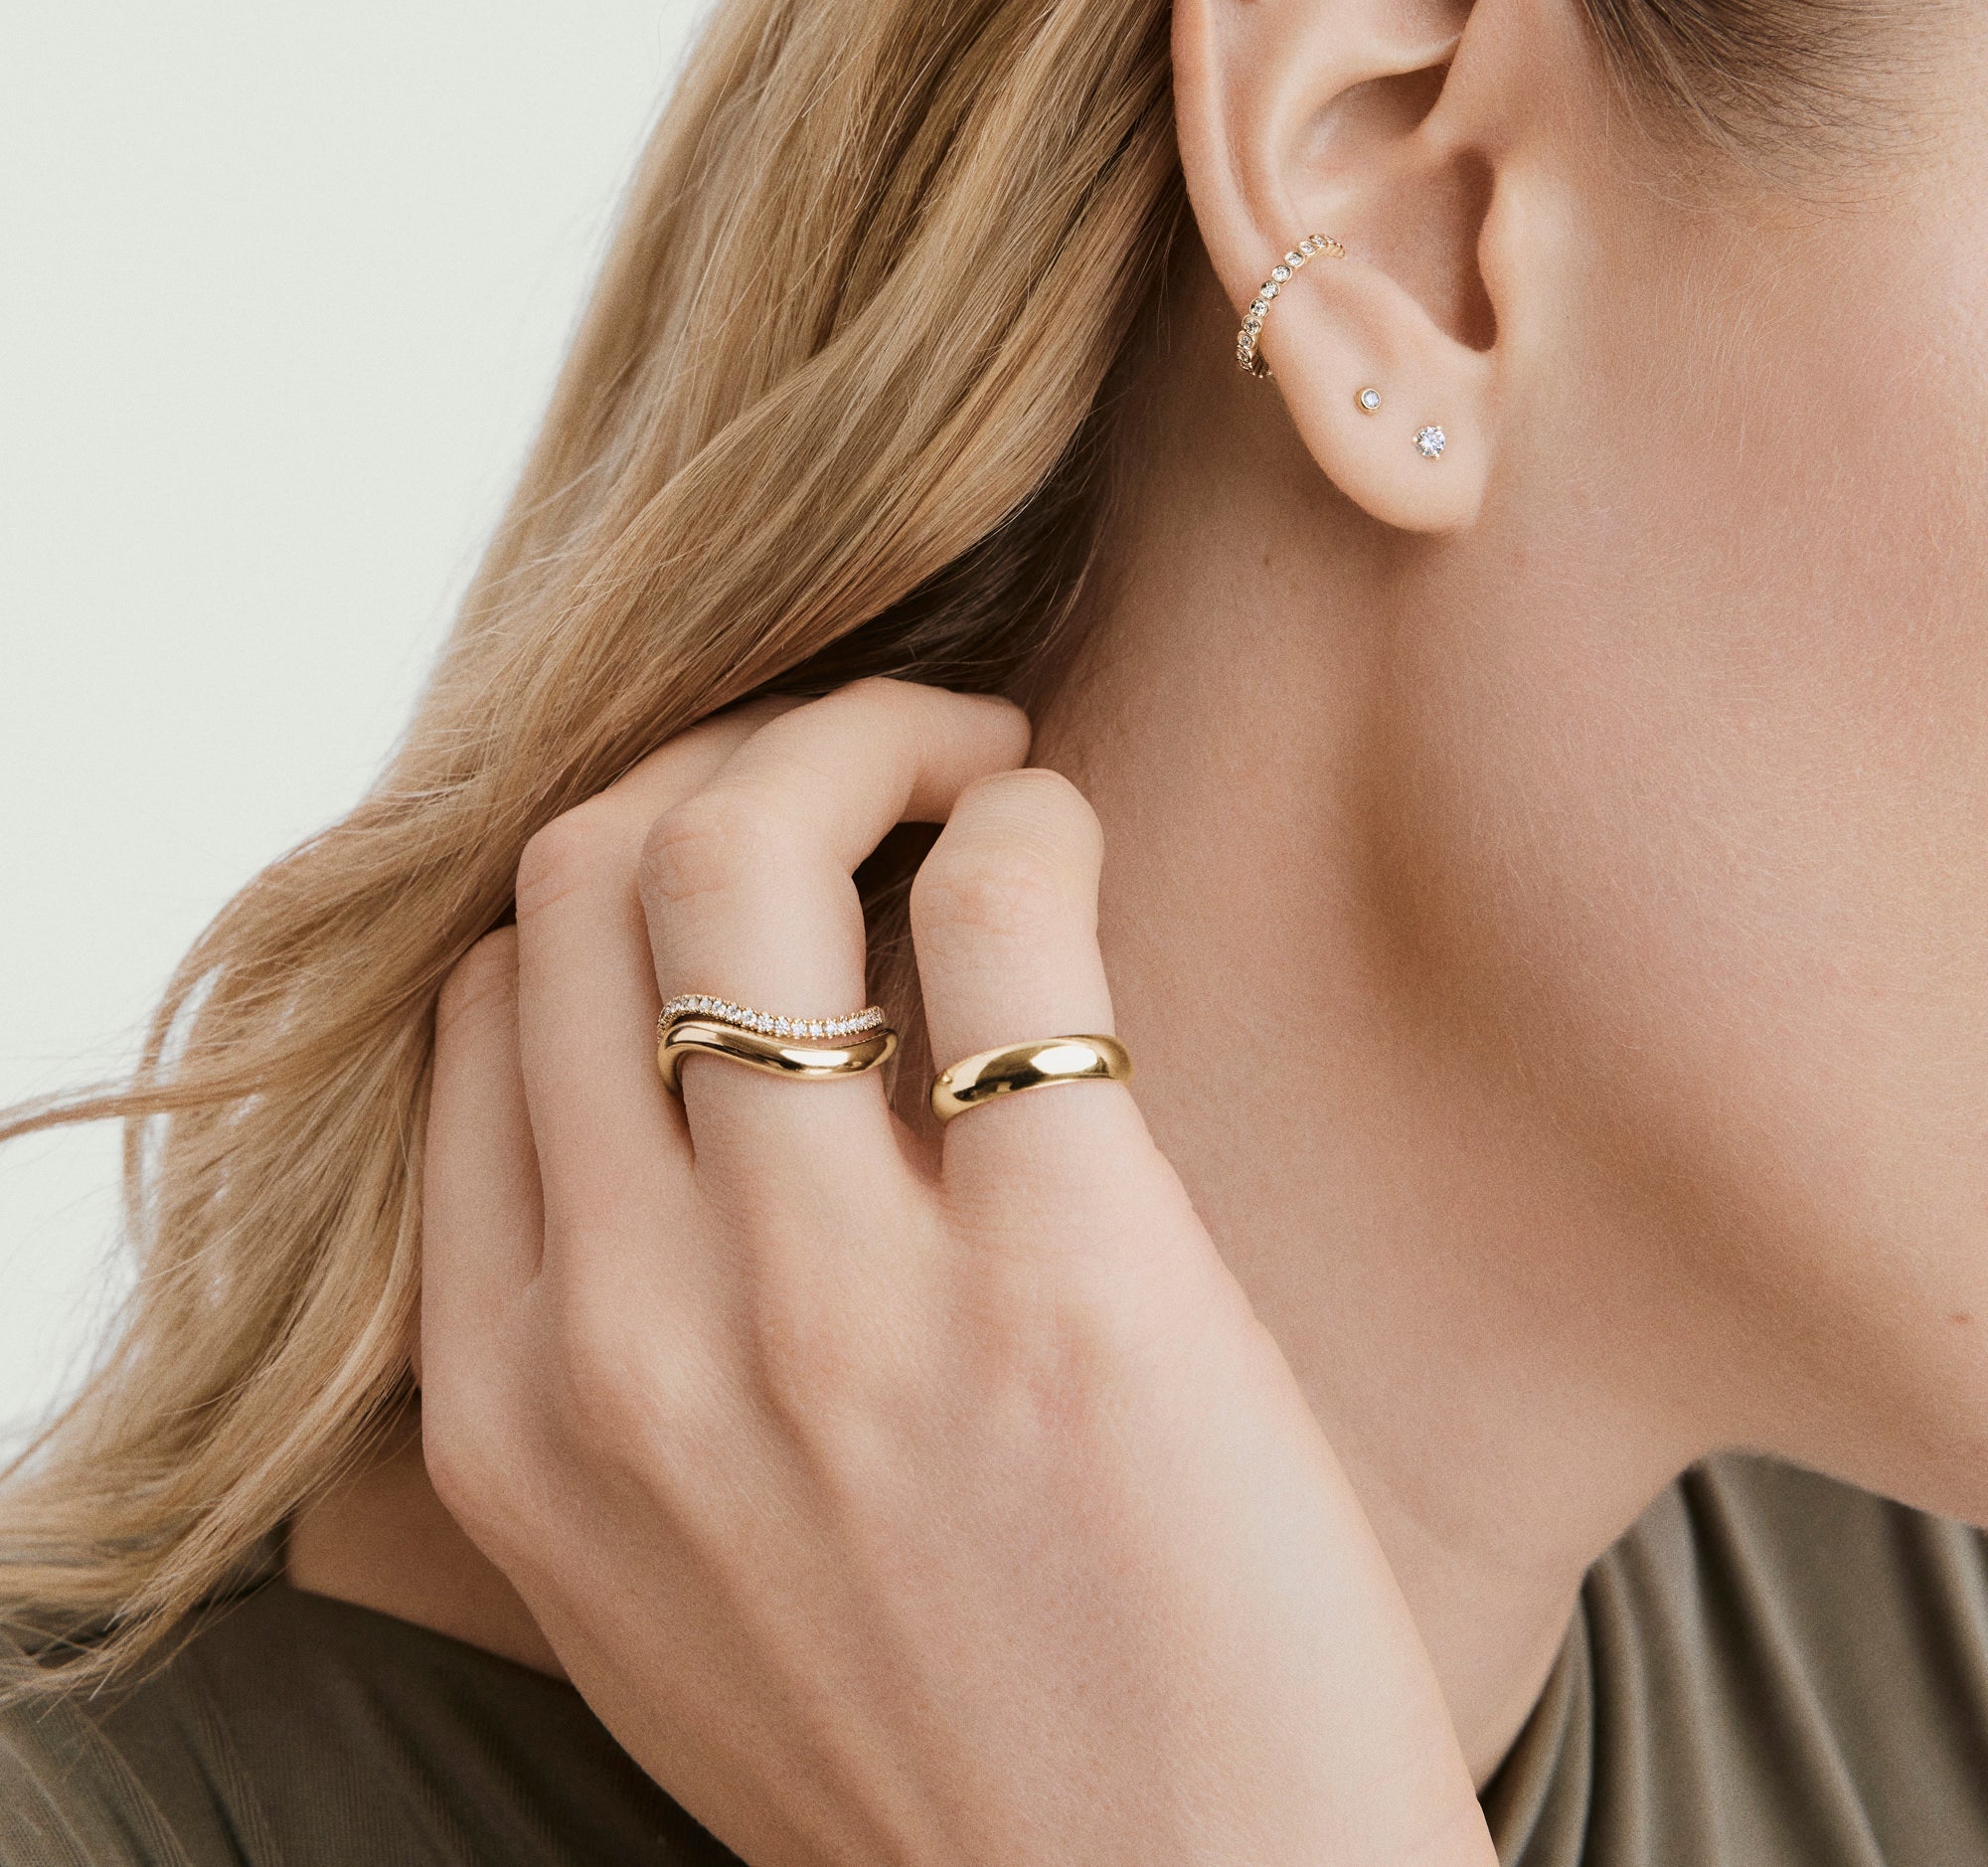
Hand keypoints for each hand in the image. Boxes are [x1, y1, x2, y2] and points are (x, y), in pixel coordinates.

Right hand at [420, 680, 1493, 1866]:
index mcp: (518, 1414)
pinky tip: (1064, 840)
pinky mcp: (1073, 1298)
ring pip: (738, 847)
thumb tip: (679, 1052)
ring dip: (868, 732)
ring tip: (969, 760)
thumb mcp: (673, 1568)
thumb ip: (618, 1336)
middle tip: (868, 759)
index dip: (610, 868)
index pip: (477, 1004)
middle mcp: (634, 1349)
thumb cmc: (949, 1744)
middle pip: (584, 878)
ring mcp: (837, 1323)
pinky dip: (1027, 817)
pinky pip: (1003, 923)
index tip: (743, 847)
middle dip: (727, 750)